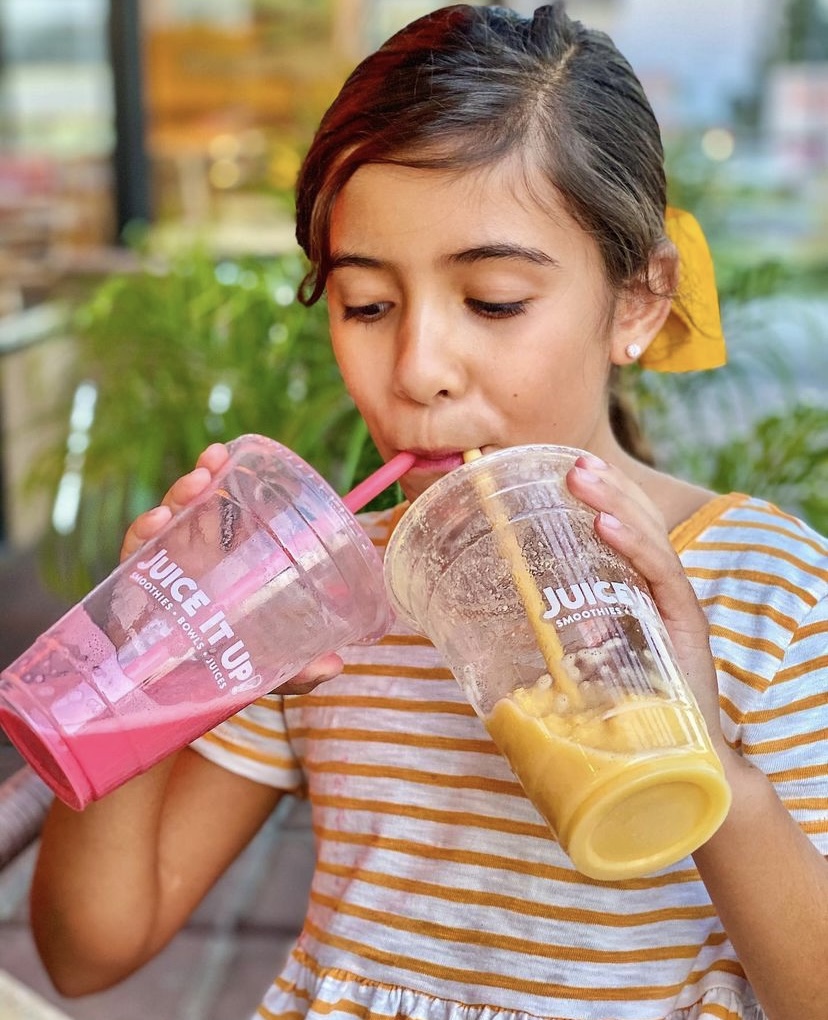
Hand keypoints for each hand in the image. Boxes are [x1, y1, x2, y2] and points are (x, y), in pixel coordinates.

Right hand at [120, 443, 343, 694]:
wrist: (164, 709)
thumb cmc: (218, 675)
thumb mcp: (264, 671)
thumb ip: (297, 672)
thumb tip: (336, 665)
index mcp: (223, 567)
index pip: (224, 515)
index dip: (227, 482)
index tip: (228, 455)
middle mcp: (191, 564)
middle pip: (193, 510)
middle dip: (199, 478)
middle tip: (212, 461)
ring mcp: (161, 576)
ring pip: (165, 525)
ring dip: (176, 497)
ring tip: (193, 484)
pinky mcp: (133, 596)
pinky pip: (133, 560)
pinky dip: (141, 536)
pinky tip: (154, 522)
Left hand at [565, 454, 726, 754]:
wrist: (677, 756)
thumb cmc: (626, 709)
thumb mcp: (586, 659)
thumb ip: (561, 634)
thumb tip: (504, 618)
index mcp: (638, 590)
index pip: (625, 529)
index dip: (600, 497)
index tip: (566, 469)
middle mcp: (660, 589)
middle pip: (637, 522)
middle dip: (605, 487)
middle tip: (570, 461)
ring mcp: (675, 603)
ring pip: (648, 537)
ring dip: (613, 502)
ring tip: (582, 476)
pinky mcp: (686, 623)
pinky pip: (661, 573)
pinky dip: (633, 545)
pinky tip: (606, 524)